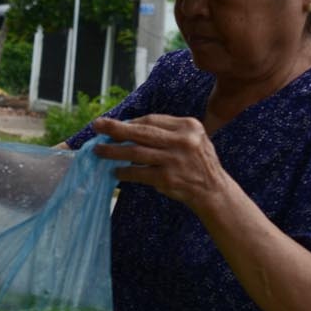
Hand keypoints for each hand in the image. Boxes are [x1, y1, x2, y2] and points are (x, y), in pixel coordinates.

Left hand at [90, 115, 233, 215]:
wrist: (213, 191)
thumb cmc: (199, 163)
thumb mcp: (193, 139)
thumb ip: (169, 131)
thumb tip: (131, 127)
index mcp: (189, 126)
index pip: (152, 119)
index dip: (131, 122)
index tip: (115, 125)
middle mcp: (182, 140)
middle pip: (141, 131)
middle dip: (115, 128)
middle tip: (96, 126)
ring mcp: (174, 160)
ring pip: (135, 152)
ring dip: (113, 151)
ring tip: (98, 151)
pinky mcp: (167, 178)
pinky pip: (138, 173)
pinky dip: (124, 172)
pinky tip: (115, 172)